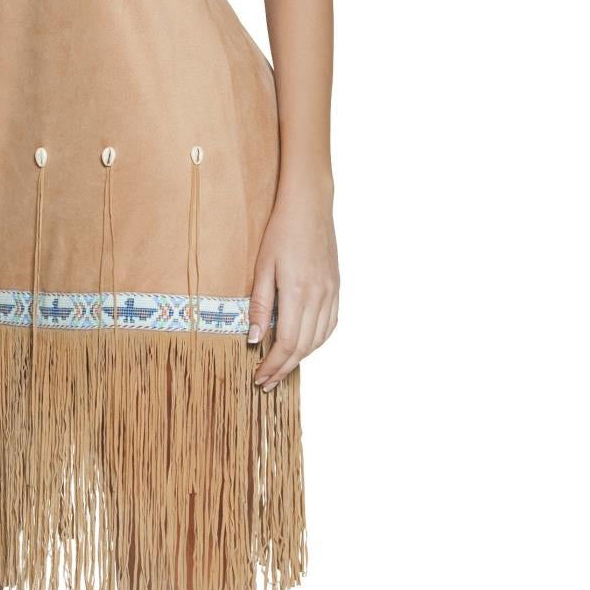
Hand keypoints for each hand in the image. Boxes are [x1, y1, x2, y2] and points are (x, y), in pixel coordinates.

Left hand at [248, 179, 338, 389]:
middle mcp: (319, 297)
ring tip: (282, 368)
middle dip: (284, 368)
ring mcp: (331, 293)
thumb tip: (252, 338)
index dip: (272, 365)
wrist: (310, 206)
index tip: (259, 377)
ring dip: (300, 358)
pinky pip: (330, 324)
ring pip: (319, 339)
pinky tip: (304, 345)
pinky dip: (317, 341)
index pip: (286, 343)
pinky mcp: (336, 288)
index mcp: (298, 293)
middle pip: (303, 347)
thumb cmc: (281, 232)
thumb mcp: (261, 267)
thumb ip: (259, 305)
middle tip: (267, 383)